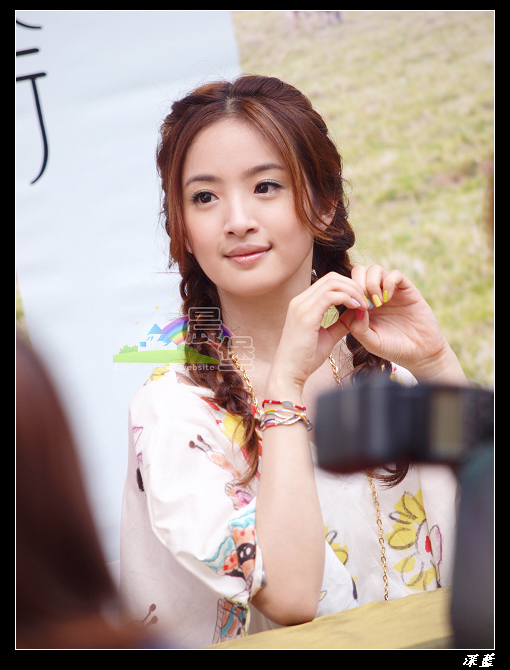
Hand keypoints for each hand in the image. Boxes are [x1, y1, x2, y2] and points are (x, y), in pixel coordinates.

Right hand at [268, 272, 365, 393]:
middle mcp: (300, 301)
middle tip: (368, 300)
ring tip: (365, 305)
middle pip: (331, 278)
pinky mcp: (306, 316)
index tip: (363, 301)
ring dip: (353, 291)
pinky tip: (358, 309)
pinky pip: (331, 296)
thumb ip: (341, 324)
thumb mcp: (327, 337)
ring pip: (333, 283)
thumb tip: (357, 314)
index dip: (348, 287)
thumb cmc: (305, 360)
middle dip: (353, 285)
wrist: (288, 374)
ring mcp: (301, 306)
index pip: (328, 282)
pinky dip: (348, 298)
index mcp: (302, 304)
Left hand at [344, 264, 466, 383]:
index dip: (347, 293)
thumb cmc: (394, 348)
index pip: (348, 286)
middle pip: (358, 272)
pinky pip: (394, 274)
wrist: (421, 352)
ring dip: (371, 283)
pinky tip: (388, 299)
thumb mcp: (371, 342)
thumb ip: (358, 328)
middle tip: (365, 303)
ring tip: (378, 303)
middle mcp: (374, 295)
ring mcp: (390, 291)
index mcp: (362, 306)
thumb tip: (355, 308)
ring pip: (374, 269)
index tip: (354, 309)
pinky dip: (388, 282)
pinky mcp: (406, 289)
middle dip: (357, 284)